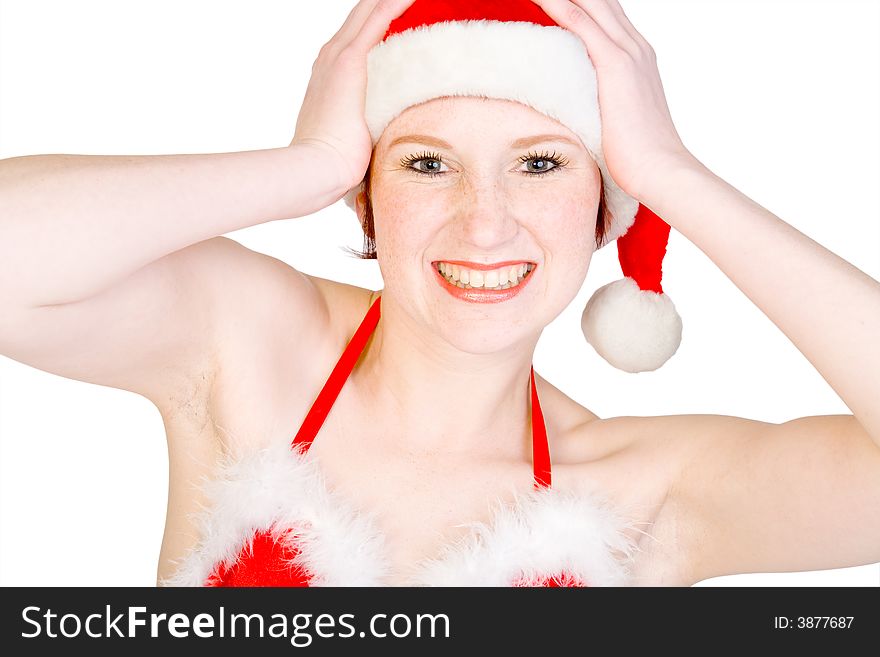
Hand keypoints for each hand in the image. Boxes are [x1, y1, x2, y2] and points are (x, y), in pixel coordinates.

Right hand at [290, 0, 417, 191]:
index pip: (359, 36)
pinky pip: (378, 17)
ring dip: (392, 0)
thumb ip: (367, 130)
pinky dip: (395, 3)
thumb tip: (381, 147)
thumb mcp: (353, 138)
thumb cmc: (334, 164)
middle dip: (385, 4)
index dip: (378, 19)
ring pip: (369, 10)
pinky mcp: (349, 60)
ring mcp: (337, 57)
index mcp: (330, 74)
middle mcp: (330, 58)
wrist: (316, 169)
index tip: (401, 12)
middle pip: (362, 15)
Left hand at [530, 0, 695, 199]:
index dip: (584, 4)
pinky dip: (557, 4)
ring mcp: (628, 53)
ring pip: (590, 3)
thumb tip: (582, 117)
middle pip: (601, 1)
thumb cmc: (639, 156)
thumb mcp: (619, 121)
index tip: (556, 3)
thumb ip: (603, 106)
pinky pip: (579, 21)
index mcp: (639, 57)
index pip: (607, 15)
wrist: (661, 169)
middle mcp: (636, 47)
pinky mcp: (616, 64)